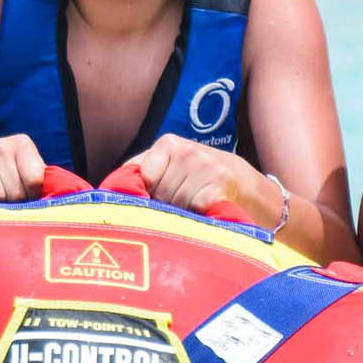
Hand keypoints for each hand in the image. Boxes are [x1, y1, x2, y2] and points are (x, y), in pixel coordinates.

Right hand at [0, 135, 47, 201]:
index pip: (35, 180)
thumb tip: (57, 198)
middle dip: (13, 203)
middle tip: (4, 198)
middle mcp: (0, 145)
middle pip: (17, 192)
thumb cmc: (2, 177)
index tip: (26, 196)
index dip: (32, 196)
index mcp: (22, 144)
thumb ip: (41, 181)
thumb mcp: (24, 173)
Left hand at [128, 136, 266, 225]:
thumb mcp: (175, 166)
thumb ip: (144, 172)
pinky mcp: (219, 187)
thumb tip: (111, 192)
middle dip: (164, 207)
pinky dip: (197, 220)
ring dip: (181, 216)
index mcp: (169, 143)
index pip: (140, 177)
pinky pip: (193, 212)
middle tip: (183, 205)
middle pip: (156, 194)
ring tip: (196, 209)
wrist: (251, 188)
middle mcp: (188, 150)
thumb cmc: (202, 181)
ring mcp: (205, 167)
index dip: (146, 195)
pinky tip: (206, 215)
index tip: (156, 200)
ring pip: (173, 205)